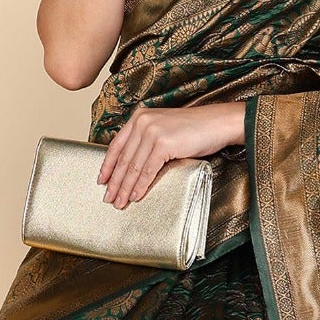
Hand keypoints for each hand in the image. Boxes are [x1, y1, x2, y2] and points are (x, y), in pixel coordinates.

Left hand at [97, 102, 242, 207]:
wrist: (217, 124)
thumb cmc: (194, 129)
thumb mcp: (163, 129)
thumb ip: (146, 141)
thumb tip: (131, 165)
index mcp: (139, 117)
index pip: (116, 145)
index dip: (108, 165)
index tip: (102, 180)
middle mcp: (142, 122)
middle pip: (123, 158)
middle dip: (115, 182)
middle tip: (108, 198)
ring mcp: (152, 132)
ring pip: (133, 167)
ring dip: (125, 188)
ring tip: (119, 202)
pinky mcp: (163, 143)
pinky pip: (147, 170)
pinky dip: (140, 185)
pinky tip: (135, 196)